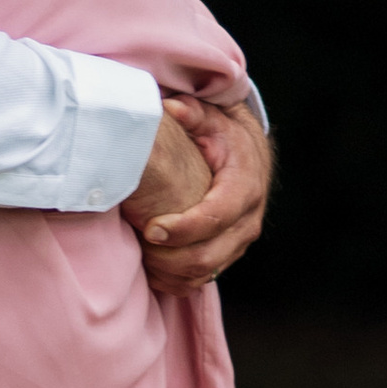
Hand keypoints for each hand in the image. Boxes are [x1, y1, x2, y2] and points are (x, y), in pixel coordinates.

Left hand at [123, 93, 271, 296]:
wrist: (248, 155)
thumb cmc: (223, 135)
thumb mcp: (212, 119)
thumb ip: (192, 114)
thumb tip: (174, 107)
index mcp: (244, 188)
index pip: (216, 217)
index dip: (184, 228)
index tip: (150, 228)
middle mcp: (248, 220)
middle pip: (211, 254)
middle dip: (172, 256)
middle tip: (139, 245)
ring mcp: (239, 241)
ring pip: (207, 272)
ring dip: (172, 272)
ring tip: (140, 258)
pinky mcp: (229, 253)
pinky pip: (203, 278)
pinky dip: (177, 280)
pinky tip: (151, 269)